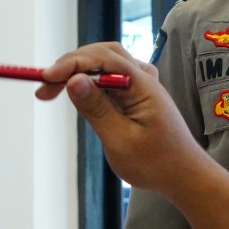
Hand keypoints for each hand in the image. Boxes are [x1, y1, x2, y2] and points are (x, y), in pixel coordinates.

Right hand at [38, 42, 204, 197]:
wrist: (183, 175)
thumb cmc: (157, 163)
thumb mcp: (120, 140)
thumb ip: (97, 109)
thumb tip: (73, 80)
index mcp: (143, 85)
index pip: (102, 59)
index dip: (71, 64)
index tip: (47, 78)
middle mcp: (144, 77)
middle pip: (102, 54)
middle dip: (71, 65)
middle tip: (44, 87)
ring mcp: (142, 83)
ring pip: (105, 62)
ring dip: (78, 70)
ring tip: (52, 90)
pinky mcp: (137, 93)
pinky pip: (110, 75)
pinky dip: (89, 79)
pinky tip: (77, 91)